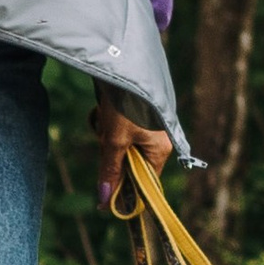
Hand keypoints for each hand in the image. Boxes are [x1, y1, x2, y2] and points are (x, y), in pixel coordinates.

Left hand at [92, 92, 173, 210]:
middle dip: (111, 152)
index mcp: (160, 149)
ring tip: (105, 118)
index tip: (106, 199)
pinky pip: (115, 130)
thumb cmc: (125, 105)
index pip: (145, 182)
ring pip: (117, 145)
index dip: (126, 191)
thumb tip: (104, 200)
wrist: (120, 64)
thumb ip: (109, 170)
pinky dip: (106, 123)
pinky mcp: (131, 115)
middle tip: (106, 137)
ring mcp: (144, 127)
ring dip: (106, 135)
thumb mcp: (114, 140)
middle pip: (127, 163)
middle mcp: (156, 140)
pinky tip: (103, 110)